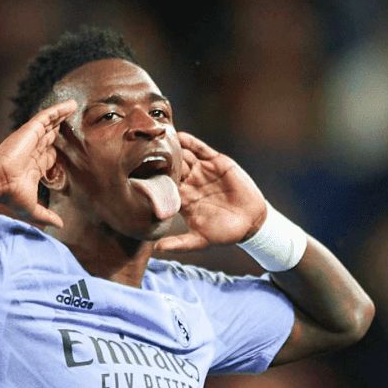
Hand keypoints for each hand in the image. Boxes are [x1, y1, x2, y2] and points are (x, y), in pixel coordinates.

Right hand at [0, 100, 77, 228]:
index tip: (66, 148)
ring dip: (61, 116)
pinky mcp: (30, 130)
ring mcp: (31, 139)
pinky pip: (47, 116)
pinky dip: (58, 110)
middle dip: (59, 130)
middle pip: (50, 137)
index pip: (48, 155)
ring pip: (49, 124)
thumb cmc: (11, 195)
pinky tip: (70, 105)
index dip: (57, 151)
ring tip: (74, 107)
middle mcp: (32, 151)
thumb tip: (60, 225)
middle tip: (71, 123)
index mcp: (33, 166)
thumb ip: (47, 216)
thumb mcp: (33, 210)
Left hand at [152, 132, 267, 253]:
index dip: (151, 181)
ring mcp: (202, 170)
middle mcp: (190, 182)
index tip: (135, 176)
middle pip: (170, 168)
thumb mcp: (199, 241)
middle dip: (158, 161)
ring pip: (183, 156)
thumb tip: (156, 250)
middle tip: (140, 152)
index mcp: (183, 199)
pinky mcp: (216, 161)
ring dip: (172, 149)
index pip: (163, 187)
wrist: (251, 222)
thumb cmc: (224, 233)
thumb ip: (179, 244)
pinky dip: (190, 143)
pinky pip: (201, 149)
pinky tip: (179, 137)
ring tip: (157, 140)